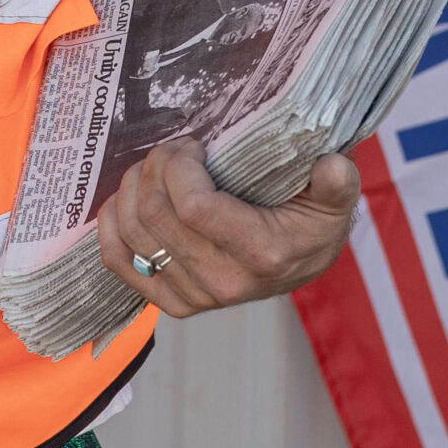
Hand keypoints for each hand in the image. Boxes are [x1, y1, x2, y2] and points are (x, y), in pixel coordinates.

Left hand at [97, 137, 359, 319]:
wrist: (303, 261)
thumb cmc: (313, 220)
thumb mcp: (334, 198)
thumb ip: (337, 182)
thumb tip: (332, 167)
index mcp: (261, 254)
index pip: (193, 207)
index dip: (180, 166)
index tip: (194, 145)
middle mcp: (224, 282)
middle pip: (155, 214)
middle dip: (155, 167)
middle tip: (174, 149)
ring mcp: (194, 296)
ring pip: (132, 232)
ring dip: (133, 187)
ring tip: (156, 167)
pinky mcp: (173, 302)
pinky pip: (119, 262)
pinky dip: (110, 224)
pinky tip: (123, 198)